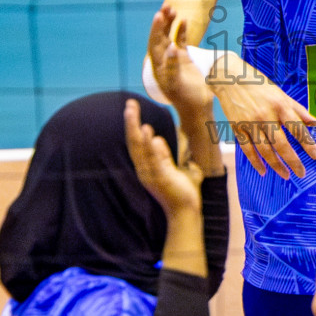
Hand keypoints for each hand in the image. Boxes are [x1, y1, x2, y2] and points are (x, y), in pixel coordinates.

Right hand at [124, 98, 203, 214]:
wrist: (186, 211)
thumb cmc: (181, 191)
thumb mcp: (172, 168)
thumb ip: (165, 155)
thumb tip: (158, 140)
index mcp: (146, 167)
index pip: (136, 143)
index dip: (133, 126)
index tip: (132, 108)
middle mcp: (145, 169)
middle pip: (133, 143)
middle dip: (130, 123)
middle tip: (129, 104)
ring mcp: (151, 174)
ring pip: (139, 149)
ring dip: (135, 130)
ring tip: (132, 112)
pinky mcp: (161, 178)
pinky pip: (154, 159)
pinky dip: (151, 146)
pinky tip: (149, 132)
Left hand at [148, 6, 213, 114]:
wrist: (197, 108)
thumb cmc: (186, 99)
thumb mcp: (177, 83)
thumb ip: (173, 66)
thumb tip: (171, 48)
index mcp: (158, 66)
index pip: (154, 44)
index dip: (156, 30)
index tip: (158, 16)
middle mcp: (163, 61)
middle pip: (160, 37)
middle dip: (162, 22)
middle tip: (165, 7)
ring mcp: (174, 59)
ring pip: (169, 37)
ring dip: (170, 24)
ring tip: (172, 8)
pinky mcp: (185, 59)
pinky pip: (181, 41)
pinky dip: (182, 31)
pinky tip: (184, 20)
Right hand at [212, 59, 315, 180]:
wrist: (230, 78)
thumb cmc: (260, 86)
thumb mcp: (281, 94)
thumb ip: (298, 110)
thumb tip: (315, 123)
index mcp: (279, 105)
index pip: (297, 128)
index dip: (307, 143)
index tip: (315, 156)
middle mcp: (265, 115)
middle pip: (281, 144)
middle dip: (293, 161)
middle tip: (301, 173)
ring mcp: (250, 123)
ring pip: (264, 150)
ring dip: (276, 165)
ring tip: (286, 175)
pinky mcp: (237, 128)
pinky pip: (247, 150)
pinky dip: (255, 162)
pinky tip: (263, 171)